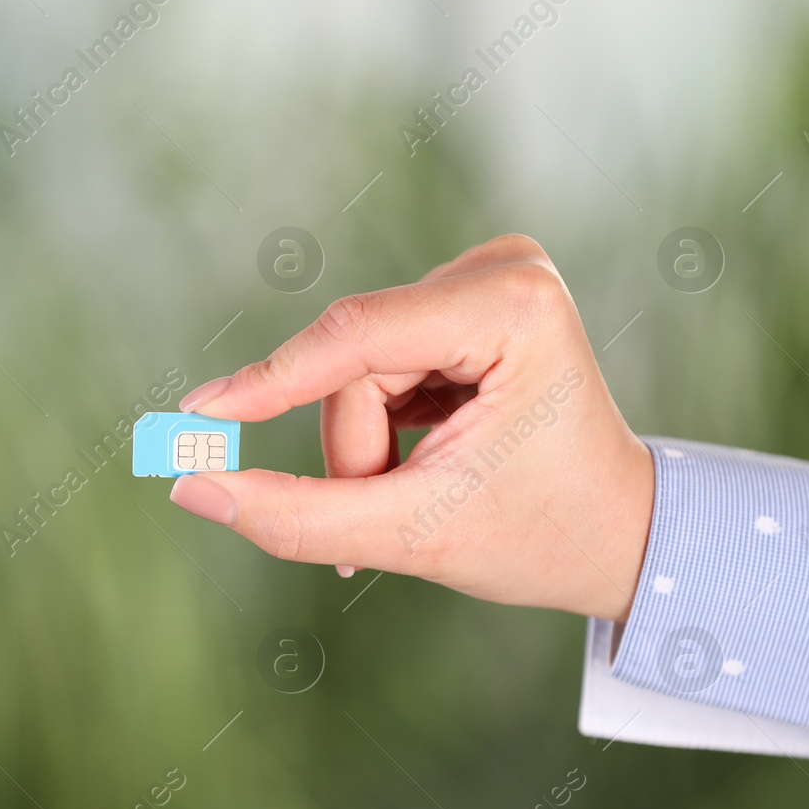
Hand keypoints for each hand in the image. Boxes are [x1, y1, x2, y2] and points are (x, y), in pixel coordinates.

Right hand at [170, 234, 654, 620]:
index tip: (194, 415)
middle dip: (355, 447)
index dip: (267, 382)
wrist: (621, 537)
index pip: (355, 339)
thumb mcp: (411, 537)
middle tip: (385, 511)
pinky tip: (427, 456)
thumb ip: (293, 516)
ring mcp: (487, 278)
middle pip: (354, 360)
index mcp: (514, 308)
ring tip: (419, 490)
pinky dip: (381, 423)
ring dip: (367, 442)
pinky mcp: (468, 299)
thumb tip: (187, 486)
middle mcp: (504, 270)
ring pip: (357, 366)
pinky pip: (375, 361)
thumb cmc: (539, 538)